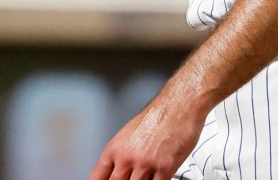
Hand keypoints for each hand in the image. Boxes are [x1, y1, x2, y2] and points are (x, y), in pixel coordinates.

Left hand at [88, 87, 207, 179]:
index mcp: (116, 147)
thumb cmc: (157, 115)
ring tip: (144, 175)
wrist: (179, 104)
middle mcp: (128, 157)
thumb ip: (122, 155)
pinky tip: (156, 179)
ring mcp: (146, 164)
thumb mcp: (130, 133)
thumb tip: (118, 172)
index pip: (99, 175)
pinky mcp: (164, 168)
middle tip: (127, 179)